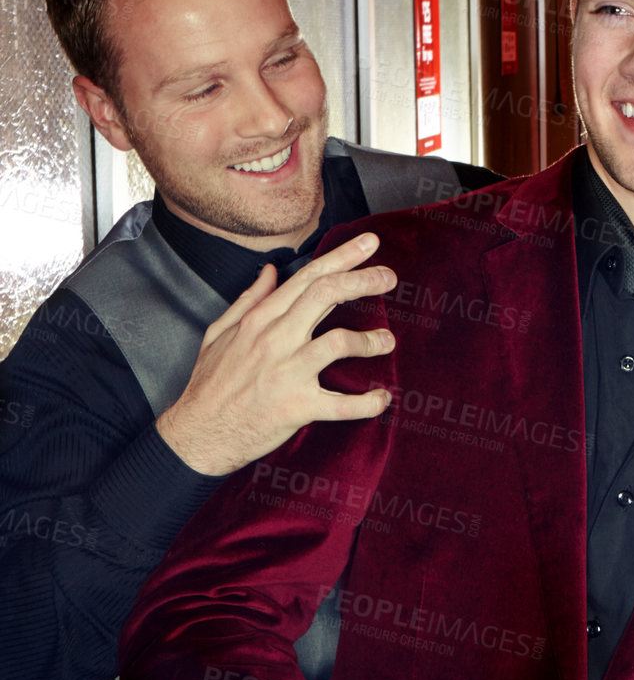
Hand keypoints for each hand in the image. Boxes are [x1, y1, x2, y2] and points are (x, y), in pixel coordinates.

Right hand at [156, 233, 398, 475]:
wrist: (198, 434)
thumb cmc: (210, 385)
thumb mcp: (220, 333)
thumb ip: (249, 300)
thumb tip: (270, 271)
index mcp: (260, 320)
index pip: (307, 278)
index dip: (342, 257)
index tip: (369, 244)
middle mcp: (275, 340)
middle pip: (326, 295)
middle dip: (364, 280)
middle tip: (390, 276)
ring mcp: (287, 373)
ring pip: (339, 342)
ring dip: (371, 340)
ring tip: (387, 340)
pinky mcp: (297, 408)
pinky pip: (343, 405)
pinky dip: (368, 402)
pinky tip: (382, 398)